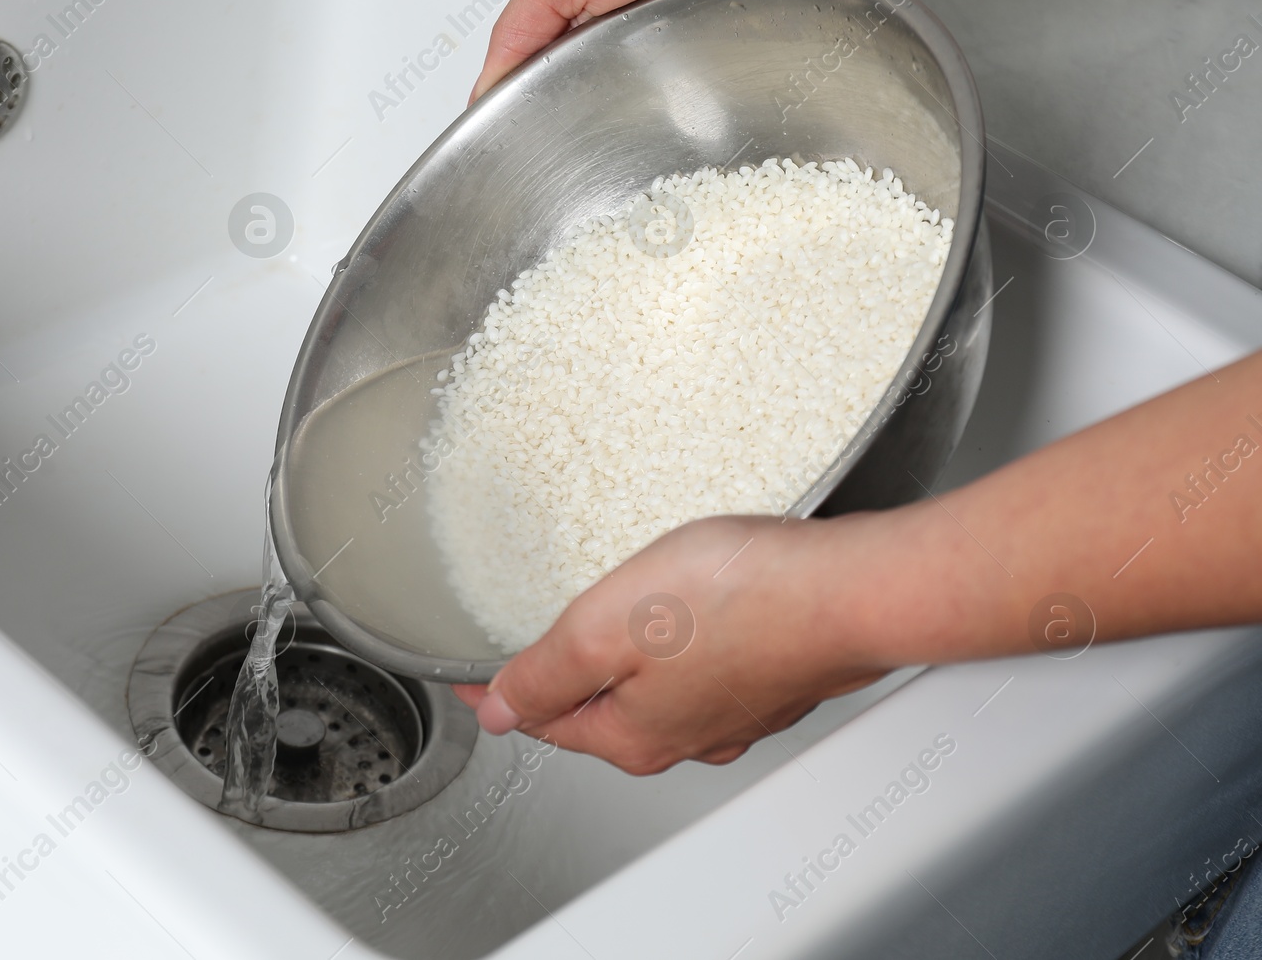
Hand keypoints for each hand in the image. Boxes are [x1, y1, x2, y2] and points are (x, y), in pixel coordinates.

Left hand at [454, 350, 1261, 773]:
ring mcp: (733, 708)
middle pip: (595, 709)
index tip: (465, 671)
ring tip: (599, 614)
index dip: (493, 687)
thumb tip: (501, 709)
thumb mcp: (606, 626)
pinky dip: (676, 640)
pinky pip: (701, 663)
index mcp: (632, 733)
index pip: (539, 718)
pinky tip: (682, 606)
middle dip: (557, 678)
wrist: (855, 586)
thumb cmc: (744, 601)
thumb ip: (545, 673)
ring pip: (651, 686)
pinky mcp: (771, 672)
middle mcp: (684, 734)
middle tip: (525, 638)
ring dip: (620, 654)